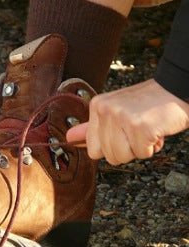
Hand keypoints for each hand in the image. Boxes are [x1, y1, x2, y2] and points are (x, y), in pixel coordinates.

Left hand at [67, 79, 188, 164]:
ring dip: (139, 149)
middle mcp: (105, 110)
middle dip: (127, 149)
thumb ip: (92, 127)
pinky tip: (156, 130)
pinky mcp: (139, 126)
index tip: (123, 132)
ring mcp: (121, 117)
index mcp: (97, 106)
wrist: (178, 89)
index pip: (93, 149)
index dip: (111, 147)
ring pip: (122, 157)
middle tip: (137, 129)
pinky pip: (142, 154)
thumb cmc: (147, 104)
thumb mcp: (115, 112)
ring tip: (146, 129)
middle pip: (108, 156)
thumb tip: (69, 138)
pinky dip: (152, 147)